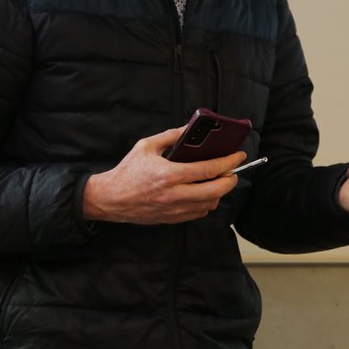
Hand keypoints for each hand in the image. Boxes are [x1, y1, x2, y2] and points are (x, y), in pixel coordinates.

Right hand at [83, 125, 246, 224]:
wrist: (111, 198)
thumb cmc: (127, 172)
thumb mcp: (146, 146)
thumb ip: (170, 136)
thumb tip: (189, 129)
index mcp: (169, 175)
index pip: (208, 169)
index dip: (228, 162)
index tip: (238, 156)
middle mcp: (174, 195)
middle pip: (215, 191)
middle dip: (230, 180)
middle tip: (233, 171)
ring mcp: (174, 209)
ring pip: (209, 205)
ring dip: (219, 193)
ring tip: (218, 181)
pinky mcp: (171, 219)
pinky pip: (198, 214)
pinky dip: (206, 204)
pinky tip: (204, 193)